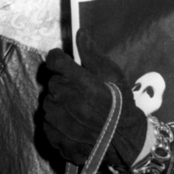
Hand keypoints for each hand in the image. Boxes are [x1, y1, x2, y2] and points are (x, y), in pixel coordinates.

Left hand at [42, 28, 146, 167]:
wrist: (127, 141)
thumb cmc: (121, 104)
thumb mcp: (113, 74)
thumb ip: (92, 54)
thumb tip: (79, 33)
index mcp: (80, 81)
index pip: (54, 60)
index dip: (59, 60)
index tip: (65, 64)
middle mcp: (65, 99)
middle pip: (52, 82)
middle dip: (63, 83)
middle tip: (79, 91)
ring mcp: (59, 121)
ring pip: (48, 103)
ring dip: (58, 103)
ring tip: (76, 109)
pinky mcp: (56, 138)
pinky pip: (47, 125)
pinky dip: (56, 123)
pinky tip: (72, 124)